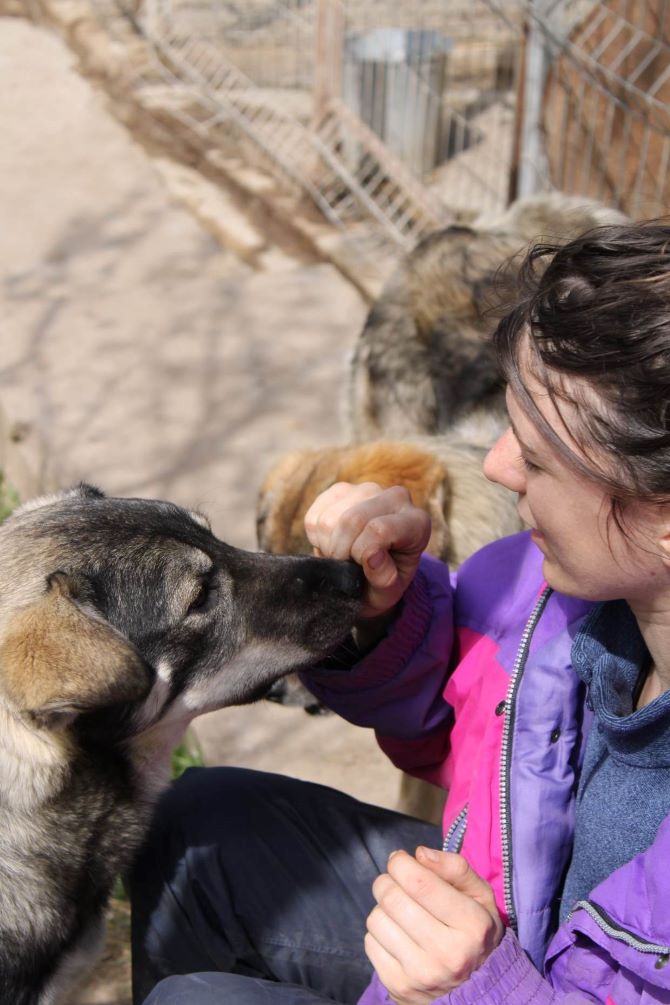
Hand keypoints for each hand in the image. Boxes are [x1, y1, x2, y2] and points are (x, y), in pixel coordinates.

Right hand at [304, 482, 430, 619]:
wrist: (370, 577)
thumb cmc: (382, 584)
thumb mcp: (388, 593)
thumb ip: (385, 580)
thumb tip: (372, 556)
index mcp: (416, 523)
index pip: (380, 529)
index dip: (361, 553)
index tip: (361, 568)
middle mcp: (396, 498)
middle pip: (352, 519)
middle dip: (341, 550)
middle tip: (346, 566)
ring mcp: (367, 490)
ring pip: (329, 519)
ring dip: (328, 546)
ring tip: (342, 556)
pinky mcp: (341, 490)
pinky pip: (314, 516)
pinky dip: (316, 538)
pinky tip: (332, 544)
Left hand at [364, 848, 503, 1004]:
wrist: (477, 991)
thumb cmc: (475, 933)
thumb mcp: (480, 897)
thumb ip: (455, 868)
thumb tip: (420, 854)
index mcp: (472, 925)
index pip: (420, 882)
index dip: (400, 863)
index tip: (400, 860)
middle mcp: (448, 953)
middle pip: (392, 898)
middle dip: (387, 881)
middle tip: (395, 882)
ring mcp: (422, 974)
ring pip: (377, 919)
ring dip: (383, 908)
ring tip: (400, 912)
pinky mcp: (399, 987)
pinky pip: (370, 943)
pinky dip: (379, 933)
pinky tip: (398, 936)